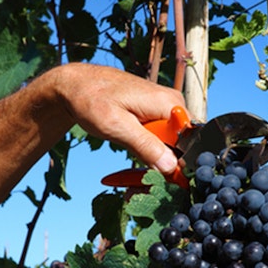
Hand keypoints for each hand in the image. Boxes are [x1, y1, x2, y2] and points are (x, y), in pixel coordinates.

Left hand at [42, 63, 184, 174]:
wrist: (77, 85)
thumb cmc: (91, 99)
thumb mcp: (116, 126)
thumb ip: (145, 145)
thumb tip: (171, 166)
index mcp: (169, 104)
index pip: (191, 141)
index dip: (179, 164)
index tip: (160, 180)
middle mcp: (173, 104)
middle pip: (183, 145)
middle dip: (164, 166)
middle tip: (137, 182)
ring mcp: (166, 108)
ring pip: (172, 145)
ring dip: (154, 160)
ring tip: (131, 170)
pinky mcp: (158, 114)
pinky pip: (162, 139)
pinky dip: (149, 151)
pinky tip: (133, 154)